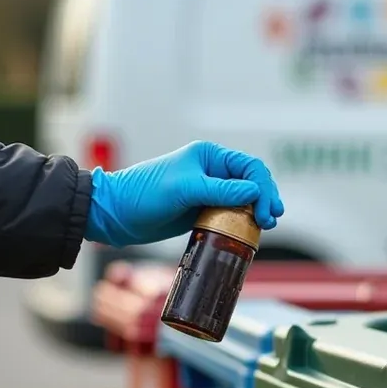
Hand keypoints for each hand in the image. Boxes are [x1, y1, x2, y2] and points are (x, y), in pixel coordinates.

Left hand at [83, 141, 283, 247]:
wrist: (115, 214)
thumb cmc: (144, 194)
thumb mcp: (184, 190)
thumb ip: (221, 190)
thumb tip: (255, 191)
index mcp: (209, 156)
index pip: (249, 167)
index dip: (263, 187)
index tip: (265, 211)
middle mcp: (212, 171)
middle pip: (252, 182)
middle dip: (265, 199)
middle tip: (271, 220)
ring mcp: (208, 191)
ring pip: (244, 199)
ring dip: (257, 211)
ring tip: (266, 226)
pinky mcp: (202, 210)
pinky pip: (231, 214)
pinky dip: (243, 221)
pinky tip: (250, 231)